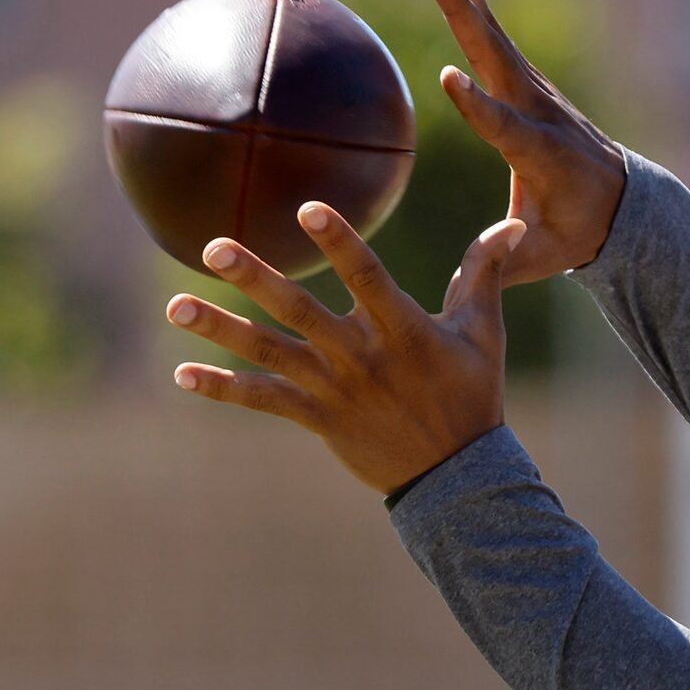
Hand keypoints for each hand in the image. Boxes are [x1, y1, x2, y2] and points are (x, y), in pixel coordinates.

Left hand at [168, 206, 524, 493]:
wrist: (458, 479)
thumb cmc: (473, 398)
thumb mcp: (484, 335)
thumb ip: (484, 275)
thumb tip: (514, 227)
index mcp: (403, 331)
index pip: (367, 278)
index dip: (338, 243)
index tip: (308, 209)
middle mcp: (362, 358)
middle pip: (301, 312)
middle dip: (257, 278)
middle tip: (214, 247)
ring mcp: (335, 390)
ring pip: (270, 353)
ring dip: (222, 329)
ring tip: (176, 305)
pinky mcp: (318, 419)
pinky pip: (264, 402)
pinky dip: (224, 389)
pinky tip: (183, 375)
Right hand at [423, 0, 627, 282]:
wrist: (621, 202)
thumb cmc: (576, 234)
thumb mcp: (548, 257)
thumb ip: (511, 259)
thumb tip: (472, 271)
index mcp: (541, 157)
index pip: (506, 130)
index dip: (480, 108)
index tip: (450, 78)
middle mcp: (539, 112)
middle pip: (498, 60)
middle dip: (467, 18)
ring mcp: (534, 89)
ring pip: (494, 34)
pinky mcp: (526, 77)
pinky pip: (494, 32)